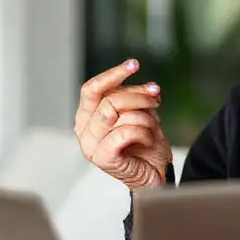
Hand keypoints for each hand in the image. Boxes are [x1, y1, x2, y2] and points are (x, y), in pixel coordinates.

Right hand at [74, 59, 172, 188]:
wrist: (156, 175)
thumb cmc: (146, 146)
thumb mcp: (141, 113)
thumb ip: (134, 98)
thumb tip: (147, 87)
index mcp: (87, 116)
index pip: (91, 88)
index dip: (113, 74)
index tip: (134, 64)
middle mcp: (84, 130)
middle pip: (109, 99)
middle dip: (139, 95)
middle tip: (156, 99)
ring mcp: (90, 145)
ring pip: (117, 113)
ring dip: (145, 117)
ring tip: (152, 128)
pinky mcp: (102, 158)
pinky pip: (125, 131)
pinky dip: (144, 132)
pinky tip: (148, 140)